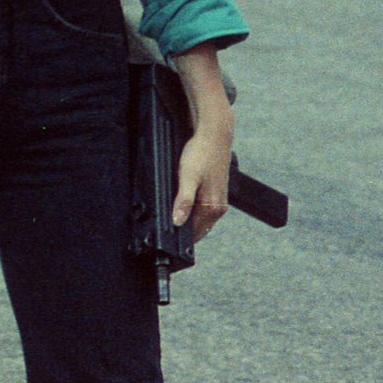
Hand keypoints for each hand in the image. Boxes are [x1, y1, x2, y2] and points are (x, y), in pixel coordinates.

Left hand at [168, 43, 233, 240]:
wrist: (214, 134)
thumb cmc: (200, 153)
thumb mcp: (186, 176)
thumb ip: (183, 201)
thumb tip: (177, 221)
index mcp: (213, 207)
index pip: (196, 234)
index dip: (182, 241)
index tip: (168, 248)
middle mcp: (218, 207)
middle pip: (199, 229)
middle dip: (184, 233)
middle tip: (164, 239)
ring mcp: (218, 200)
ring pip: (201, 220)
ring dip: (188, 223)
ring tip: (171, 224)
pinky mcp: (215, 192)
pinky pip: (203, 210)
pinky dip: (192, 213)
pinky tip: (182, 209)